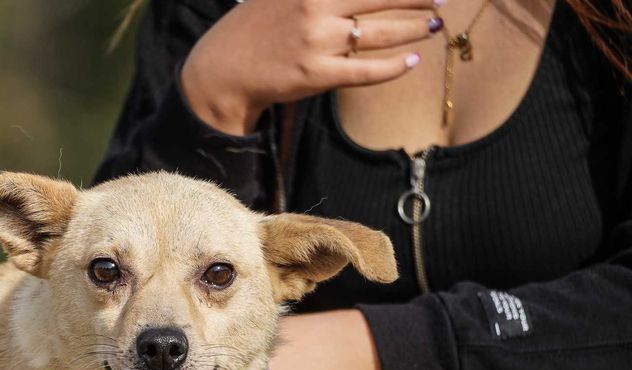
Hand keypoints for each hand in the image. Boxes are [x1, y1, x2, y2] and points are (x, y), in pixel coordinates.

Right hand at [181, 0, 442, 134]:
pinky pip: (366, 71)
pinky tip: (412, 61)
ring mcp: (318, 42)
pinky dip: (394, 66)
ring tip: (432, 25)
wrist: (223, 69)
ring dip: (413, 28)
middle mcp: (316, 6)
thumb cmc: (254, 27)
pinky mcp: (317, 75)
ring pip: (380, 34)